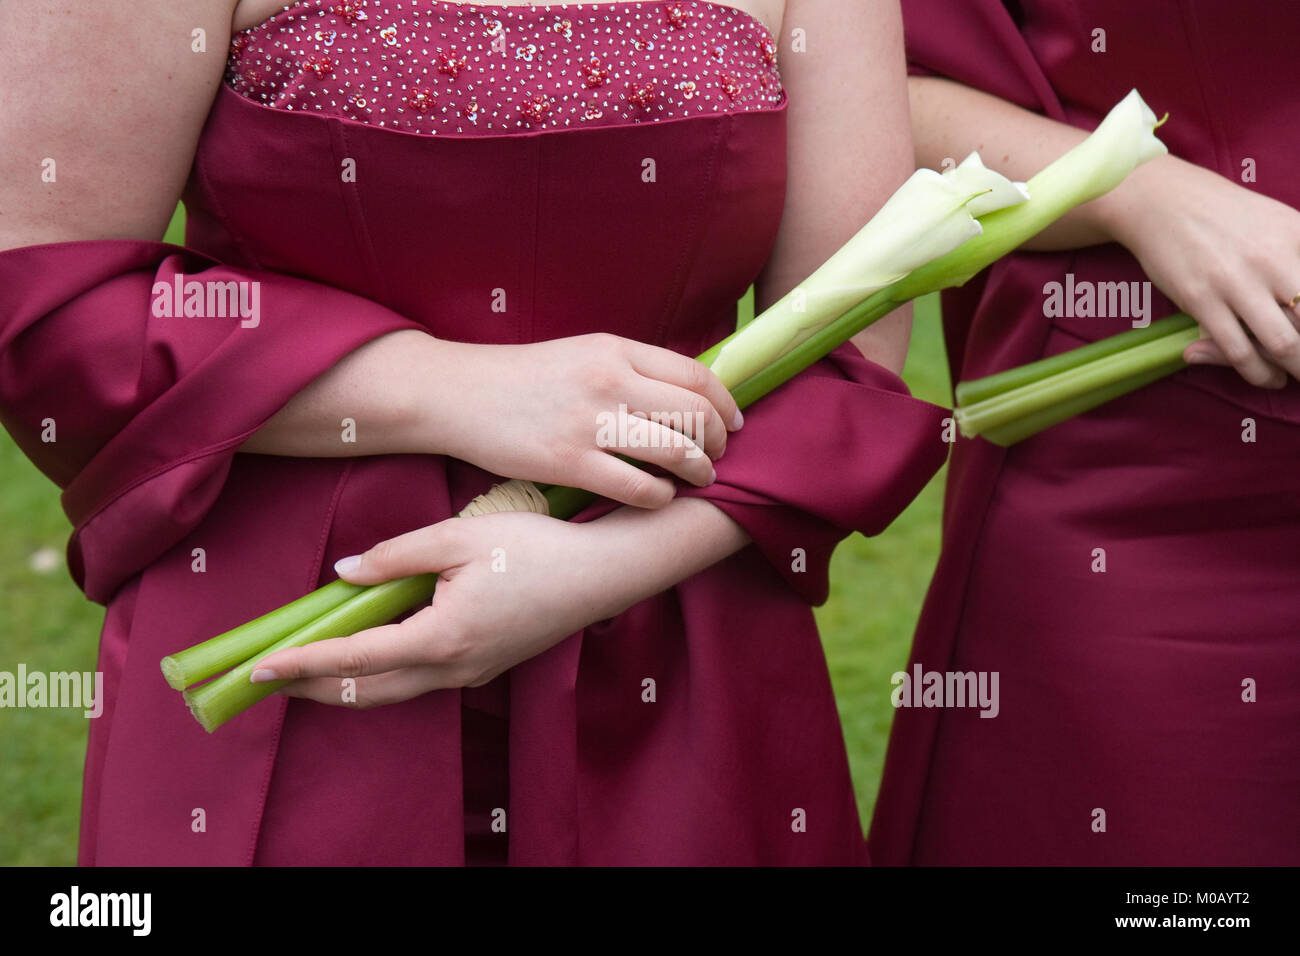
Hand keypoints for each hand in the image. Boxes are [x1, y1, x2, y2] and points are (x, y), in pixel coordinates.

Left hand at [249, 511, 639, 706]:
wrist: (601, 575)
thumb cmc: (535, 549)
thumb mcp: (458, 537)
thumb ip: (396, 556)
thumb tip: (344, 574)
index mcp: (441, 637)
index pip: (353, 658)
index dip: (300, 664)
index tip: (258, 667)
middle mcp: (452, 668)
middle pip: (366, 691)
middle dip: (312, 688)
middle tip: (267, 677)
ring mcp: (471, 673)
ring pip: (392, 691)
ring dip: (345, 684)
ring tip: (304, 669)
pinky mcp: (484, 666)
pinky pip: (418, 680)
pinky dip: (380, 674)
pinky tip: (366, 652)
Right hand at [428, 333, 742, 507]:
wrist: (459, 394)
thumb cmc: (523, 379)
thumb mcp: (582, 354)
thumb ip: (630, 369)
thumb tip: (684, 395)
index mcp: (616, 350)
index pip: (696, 375)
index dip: (726, 404)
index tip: (733, 423)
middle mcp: (609, 381)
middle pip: (694, 413)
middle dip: (717, 440)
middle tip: (716, 456)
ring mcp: (590, 423)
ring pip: (675, 450)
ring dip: (698, 470)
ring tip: (699, 479)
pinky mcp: (568, 462)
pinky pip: (637, 486)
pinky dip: (659, 496)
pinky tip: (658, 497)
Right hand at [1100, 155, 1299, 387]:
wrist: (1163, 202)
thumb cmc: (1224, 215)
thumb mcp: (1280, 223)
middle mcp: (1274, 258)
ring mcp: (1236, 280)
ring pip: (1283, 343)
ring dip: (1296, 368)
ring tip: (1295, 376)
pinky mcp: (1201, 300)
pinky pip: (1238, 350)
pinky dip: (1258, 373)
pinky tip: (1267, 377)